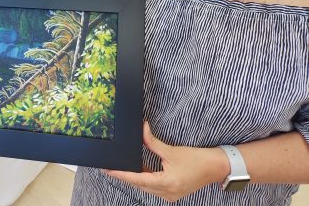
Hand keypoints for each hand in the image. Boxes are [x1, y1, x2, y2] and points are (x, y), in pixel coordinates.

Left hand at [102, 122, 228, 202]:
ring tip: (120, 168)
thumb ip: (152, 142)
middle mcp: (167, 193)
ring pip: (145, 187)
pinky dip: (144, 178)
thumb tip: (141, 129)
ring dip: (134, 177)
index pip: (138, 179)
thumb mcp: (172, 150)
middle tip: (109, 166)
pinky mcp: (171, 193)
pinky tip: (137, 170)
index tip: (108, 170)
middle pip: (139, 184)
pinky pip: (153, 187)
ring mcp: (169, 195)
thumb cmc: (197, 159)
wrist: (216, 167)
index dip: (121, 174)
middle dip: (125, 175)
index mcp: (167, 184)